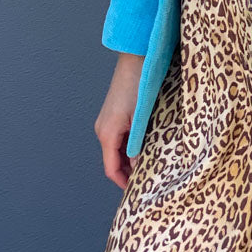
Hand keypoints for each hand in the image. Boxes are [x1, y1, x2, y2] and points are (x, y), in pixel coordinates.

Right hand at [93, 52, 143, 188]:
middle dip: (128, 172)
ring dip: (130, 159)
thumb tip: (137, 167)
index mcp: (106, 133)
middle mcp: (103, 129)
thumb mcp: (140, 119)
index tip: (137, 191)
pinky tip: (145, 147)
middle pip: (113, 161)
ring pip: (117, 150)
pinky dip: (130, 147)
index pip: (110, 169)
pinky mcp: (115, 114)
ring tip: (149, 165)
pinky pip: (120, 138)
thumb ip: (138, 145)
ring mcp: (108, 121)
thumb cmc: (138, 85)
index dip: (123, 182)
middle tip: (147, 180)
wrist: (136, 59)